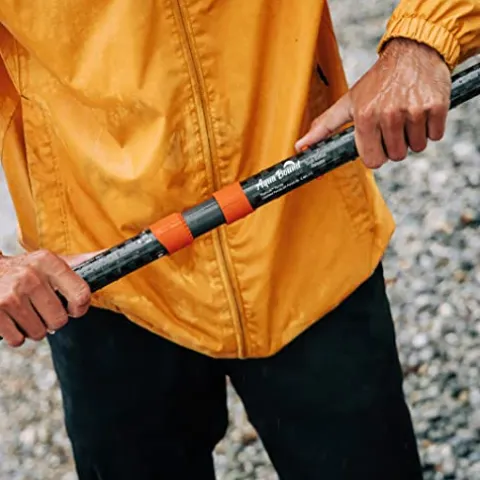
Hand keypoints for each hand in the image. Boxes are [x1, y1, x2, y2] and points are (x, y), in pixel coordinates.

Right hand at [0, 250, 94, 346]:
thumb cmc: (25, 268)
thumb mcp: (51, 260)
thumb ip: (80, 262)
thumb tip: (109, 255)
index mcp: (48, 262)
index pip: (81, 294)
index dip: (80, 308)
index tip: (74, 309)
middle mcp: (30, 276)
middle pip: (59, 320)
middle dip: (54, 320)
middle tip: (44, 309)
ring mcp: (10, 295)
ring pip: (39, 332)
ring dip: (35, 328)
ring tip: (28, 313)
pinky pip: (18, 339)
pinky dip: (17, 335)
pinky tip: (14, 319)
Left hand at [295, 38, 451, 167]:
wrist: (412, 52)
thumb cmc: (377, 82)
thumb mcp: (348, 102)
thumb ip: (324, 127)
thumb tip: (300, 147)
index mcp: (365, 117)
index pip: (373, 161)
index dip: (376, 154)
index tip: (377, 141)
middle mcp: (389, 115)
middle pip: (396, 156)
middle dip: (395, 145)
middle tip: (393, 124)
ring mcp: (413, 111)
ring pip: (416, 147)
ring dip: (413, 136)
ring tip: (406, 115)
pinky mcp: (436, 107)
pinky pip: (435, 136)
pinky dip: (431, 128)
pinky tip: (421, 110)